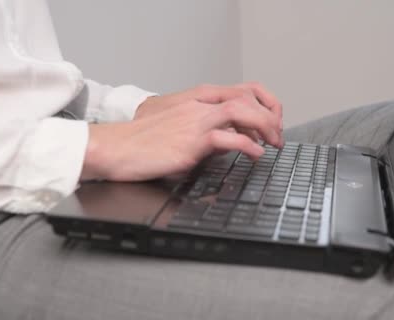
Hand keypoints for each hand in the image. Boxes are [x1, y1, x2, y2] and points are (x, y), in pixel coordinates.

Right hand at [81, 84, 282, 180]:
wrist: (116, 148)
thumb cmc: (142, 140)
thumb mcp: (178, 127)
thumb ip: (205, 130)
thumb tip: (229, 142)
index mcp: (197, 98)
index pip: (243, 90)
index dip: (265, 103)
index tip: (273, 121)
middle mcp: (199, 104)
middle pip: (247, 97)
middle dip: (271, 115)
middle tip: (278, 136)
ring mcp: (196, 120)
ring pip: (242, 111)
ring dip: (265, 127)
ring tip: (273, 143)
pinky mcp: (191, 141)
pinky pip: (228, 138)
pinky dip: (248, 147)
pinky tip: (255, 155)